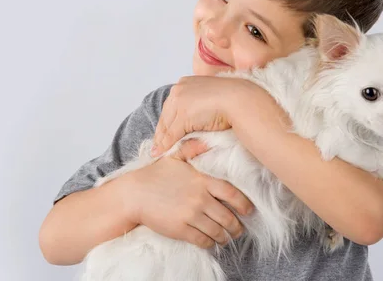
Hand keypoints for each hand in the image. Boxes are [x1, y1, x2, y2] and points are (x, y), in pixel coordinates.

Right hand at [126, 139, 253, 247]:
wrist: (133, 195)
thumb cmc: (153, 176)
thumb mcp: (174, 158)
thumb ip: (192, 149)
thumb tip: (206, 140)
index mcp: (201, 180)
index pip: (231, 193)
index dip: (244, 204)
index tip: (249, 210)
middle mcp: (200, 198)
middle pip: (228, 216)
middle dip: (237, 226)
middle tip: (239, 229)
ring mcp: (191, 215)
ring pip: (217, 231)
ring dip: (225, 237)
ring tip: (227, 238)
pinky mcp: (181, 229)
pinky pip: (203, 240)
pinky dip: (210, 243)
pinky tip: (211, 242)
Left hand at [151, 76, 252, 155]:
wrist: (240, 100)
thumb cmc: (232, 99)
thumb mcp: (210, 99)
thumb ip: (198, 105)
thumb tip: (195, 118)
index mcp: (186, 82)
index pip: (171, 105)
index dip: (167, 121)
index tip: (163, 132)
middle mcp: (179, 89)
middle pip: (166, 115)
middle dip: (161, 132)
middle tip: (157, 145)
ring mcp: (180, 101)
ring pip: (167, 125)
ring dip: (162, 140)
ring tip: (159, 151)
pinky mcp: (183, 116)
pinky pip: (172, 134)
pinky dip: (166, 145)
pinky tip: (163, 152)